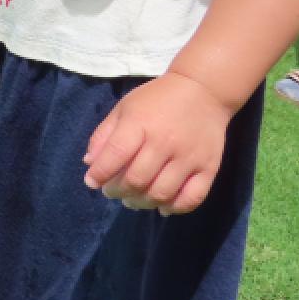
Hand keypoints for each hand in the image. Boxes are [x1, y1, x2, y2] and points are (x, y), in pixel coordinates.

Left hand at [83, 72, 234, 214]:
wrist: (203, 90)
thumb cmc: (156, 99)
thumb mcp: (124, 108)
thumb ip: (104, 135)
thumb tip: (89, 164)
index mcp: (139, 124)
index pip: (115, 155)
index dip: (99, 174)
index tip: (92, 182)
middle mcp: (165, 142)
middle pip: (136, 180)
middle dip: (118, 192)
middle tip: (113, 192)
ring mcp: (189, 157)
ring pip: (161, 193)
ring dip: (142, 203)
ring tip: (133, 200)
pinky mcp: (209, 167)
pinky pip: (192, 198)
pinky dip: (174, 208)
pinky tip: (162, 206)